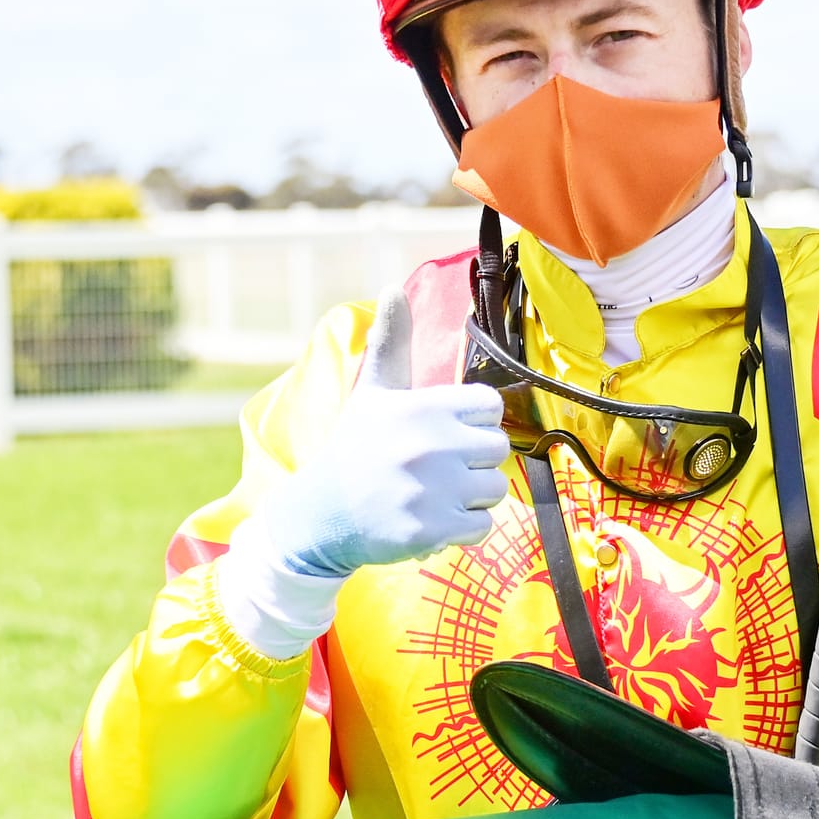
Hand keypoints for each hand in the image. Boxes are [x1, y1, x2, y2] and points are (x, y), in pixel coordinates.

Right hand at [268, 287, 511, 576]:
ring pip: (494, 490)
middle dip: (474, 461)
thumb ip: (391, 341)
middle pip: (498, 449)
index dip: (473, 422)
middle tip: (437, 468)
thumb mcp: (374, 392)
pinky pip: (482, 527)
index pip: (490, 407)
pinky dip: (461, 529)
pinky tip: (430, 520)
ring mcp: (432, 490)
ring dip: (469, 497)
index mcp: (423, 406)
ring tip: (432, 494)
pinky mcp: (430, 530)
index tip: (445, 433)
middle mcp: (430, 445)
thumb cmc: (356, 448)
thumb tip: (392, 288)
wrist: (320, 514)